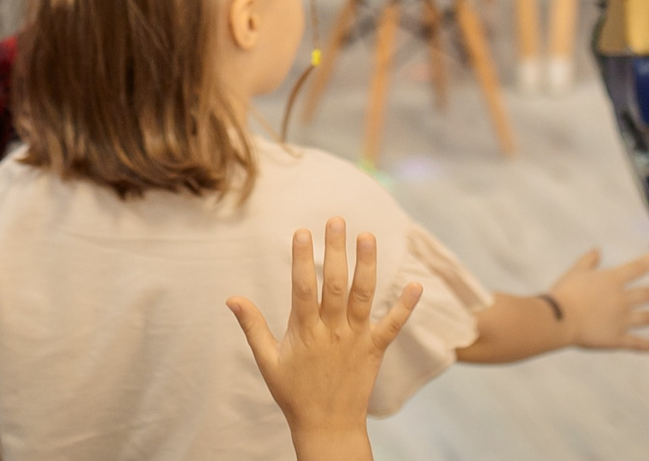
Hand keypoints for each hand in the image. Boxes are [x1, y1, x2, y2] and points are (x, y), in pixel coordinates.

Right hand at [227, 218, 420, 458]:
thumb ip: (253, 326)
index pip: (302, 289)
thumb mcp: (268, 361)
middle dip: (335, 251)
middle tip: (336, 220)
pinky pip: (392, 326)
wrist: (328, 428)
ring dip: (367, 266)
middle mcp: (332, 332)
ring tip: (367, 236)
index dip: (301, 260)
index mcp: (305, 332)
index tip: (302, 231)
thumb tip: (232, 297)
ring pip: (363, 297)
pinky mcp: (375, 350)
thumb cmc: (294, 393)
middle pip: (335, 286)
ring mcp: (356, 339)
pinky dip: (405, 307)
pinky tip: (417, 285)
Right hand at [548, 246, 648, 351]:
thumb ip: (588, 261)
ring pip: (645, 317)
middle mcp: (621, 299)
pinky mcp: (616, 338)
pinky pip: (635, 342)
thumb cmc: (565, 293)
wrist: (560, 319)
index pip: (637, 267)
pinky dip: (647, 345)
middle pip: (648, 294)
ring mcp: (621, 320)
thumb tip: (597, 250)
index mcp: (612, 281)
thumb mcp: (575, 272)